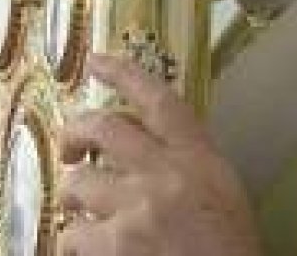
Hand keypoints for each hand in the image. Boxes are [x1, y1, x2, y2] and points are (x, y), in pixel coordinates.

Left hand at [58, 53, 261, 254]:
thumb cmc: (228, 253)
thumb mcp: (222, 197)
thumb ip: (186, 166)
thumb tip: (142, 147)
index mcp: (201, 161)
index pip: (160, 100)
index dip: (123, 73)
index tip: (95, 59)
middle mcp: (167, 173)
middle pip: (104, 127)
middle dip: (75, 132)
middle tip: (68, 146)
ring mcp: (138, 206)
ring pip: (78, 183)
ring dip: (71, 199)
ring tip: (78, 216)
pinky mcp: (115, 242)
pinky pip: (72, 233)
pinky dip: (72, 244)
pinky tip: (86, 252)